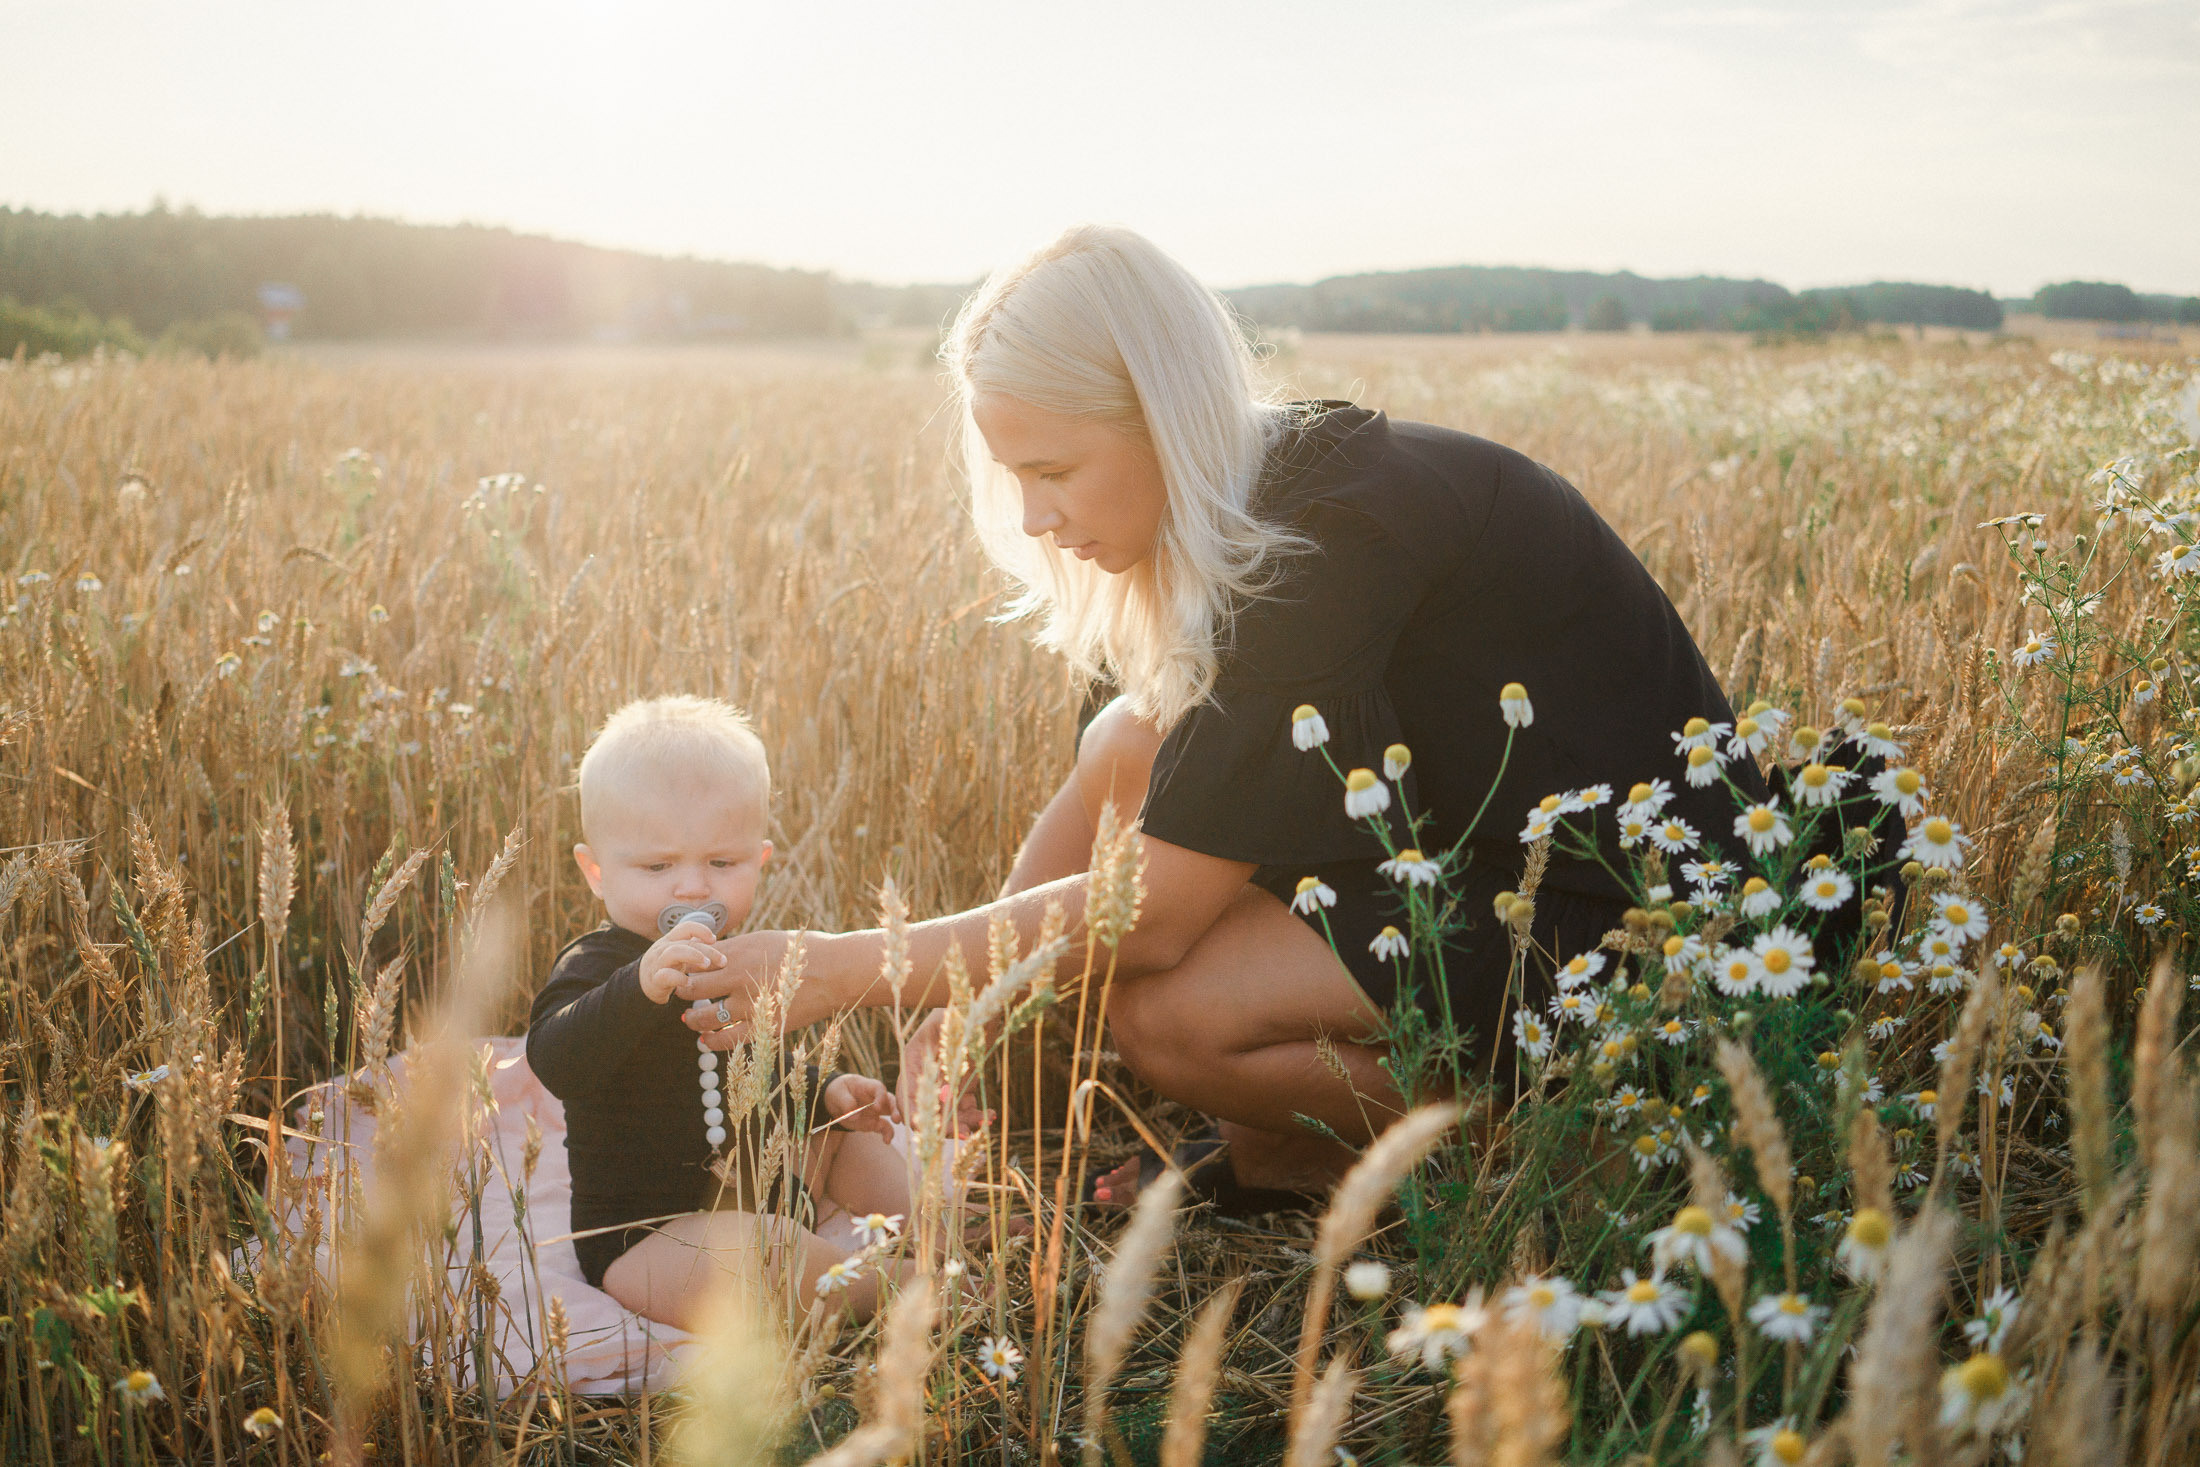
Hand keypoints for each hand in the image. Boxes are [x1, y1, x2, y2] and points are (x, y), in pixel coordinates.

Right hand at [637, 918, 725, 1004]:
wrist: (642, 985)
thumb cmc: (666, 966)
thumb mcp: (679, 952)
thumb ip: (693, 945)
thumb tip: (713, 938)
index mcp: (670, 940)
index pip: (685, 927)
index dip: (701, 930)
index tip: (714, 940)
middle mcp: (663, 948)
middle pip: (685, 942)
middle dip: (707, 950)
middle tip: (723, 961)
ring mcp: (657, 963)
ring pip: (673, 952)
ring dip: (693, 956)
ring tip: (706, 964)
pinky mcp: (654, 980)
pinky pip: (665, 975)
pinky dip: (679, 978)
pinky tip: (689, 983)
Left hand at [679, 930, 815, 1043]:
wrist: (834, 971)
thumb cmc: (801, 951)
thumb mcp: (763, 939)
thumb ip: (735, 949)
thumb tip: (710, 955)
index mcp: (739, 951)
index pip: (695, 961)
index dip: (686, 967)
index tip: (687, 971)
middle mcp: (738, 976)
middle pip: (692, 987)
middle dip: (683, 991)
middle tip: (683, 994)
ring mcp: (749, 1004)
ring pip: (704, 1016)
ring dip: (693, 1018)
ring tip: (691, 1018)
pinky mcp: (762, 1026)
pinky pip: (727, 1040)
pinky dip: (711, 1041)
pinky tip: (706, 1039)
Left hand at [822, 1074, 899, 1140]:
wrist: (837, 1101)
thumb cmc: (840, 1091)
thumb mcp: (838, 1094)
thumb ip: (846, 1102)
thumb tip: (855, 1116)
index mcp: (869, 1087)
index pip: (879, 1089)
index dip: (880, 1097)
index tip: (877, 1107)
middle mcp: (877, 1098)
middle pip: (892, 1101)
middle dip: (896, 1109)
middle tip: (896, 1119)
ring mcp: (878, 1111)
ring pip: (892, 1114)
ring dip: (895, 1122)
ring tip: (892, 1132)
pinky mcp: (875, 1122)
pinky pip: (884, 1127)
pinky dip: (887, 1134)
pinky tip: (886, 1141)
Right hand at [895, 1008, 993, 1138]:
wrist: (980, 1008)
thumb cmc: (961, 1009)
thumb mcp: (949, 1025)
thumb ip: (947, 1058)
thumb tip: (946, 1092)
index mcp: (912, 1061)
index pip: (906, 1095)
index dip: (914, 1114)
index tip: (929, 1127)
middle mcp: (925, 1077)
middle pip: (926, 1110)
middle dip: (944, 1125)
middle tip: (964, 1132)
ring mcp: (943, 1084)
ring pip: (947, 1114)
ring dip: (963, 1122)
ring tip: (984, 1120)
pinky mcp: (960, 1087)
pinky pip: (963, 1108)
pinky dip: (975, 1115)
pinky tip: (989, 1113)